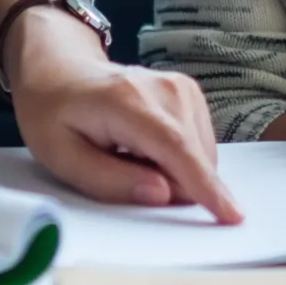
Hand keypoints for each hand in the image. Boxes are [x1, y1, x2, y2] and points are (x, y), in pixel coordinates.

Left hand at [5, 9, 243, 222]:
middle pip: (194, 157)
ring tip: (129, 156)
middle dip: (171, 185)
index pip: (176, 148)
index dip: (205, 186)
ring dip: (173, 173)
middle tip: (121, 171)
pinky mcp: (190, 94)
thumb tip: (162, 195)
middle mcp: (164, 89)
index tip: (231, 214)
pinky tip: (145, 149)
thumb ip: (110, 181)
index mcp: (127, 102)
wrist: (60, 69)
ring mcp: (181, 87)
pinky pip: (199, 146)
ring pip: (201, 155)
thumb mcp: (61, 157)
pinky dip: (178, 160)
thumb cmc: (54, 114)